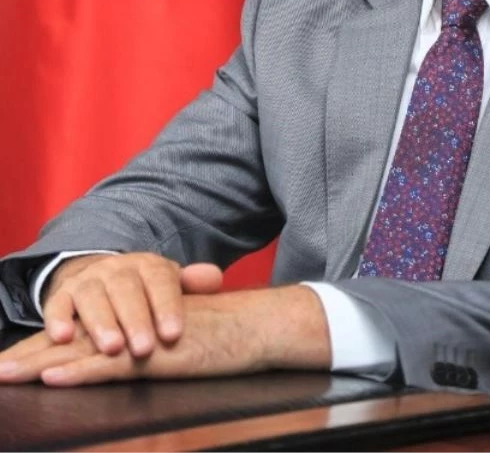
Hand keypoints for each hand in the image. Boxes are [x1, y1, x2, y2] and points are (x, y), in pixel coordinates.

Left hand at [0, 286, 330, 385]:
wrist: (256, 327)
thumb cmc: (222, 338)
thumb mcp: (178, 339)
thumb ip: (151, 343)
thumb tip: (134, 354)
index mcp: (132, 322)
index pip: (81, 332)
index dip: (44, 343)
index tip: (11, 358)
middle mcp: (132, 324)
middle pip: (71, 338)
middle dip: (28, 352)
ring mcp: (141, 338)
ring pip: (82, 349)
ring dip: (39, 361)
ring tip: (4, 373)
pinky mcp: (155, 355)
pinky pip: (110, 364)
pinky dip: (79, 369)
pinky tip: (52, 374)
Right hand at [40, 253, 223, 356]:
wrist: (103, 277)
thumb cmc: (145, 292)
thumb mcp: (169, 286)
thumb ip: (192, 284)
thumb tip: (215, 278)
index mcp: (148, 266)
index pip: (160, 280)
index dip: (167, 305)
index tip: (173, 334)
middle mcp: (117, 269)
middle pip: (126, 289)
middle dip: (135, 318)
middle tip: (144, 348)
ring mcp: (88, 280)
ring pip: (92, 296)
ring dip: (101, 322)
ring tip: (111, 347)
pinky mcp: (62, 294)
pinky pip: (56, 303)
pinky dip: (57, 318)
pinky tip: (63, 336)